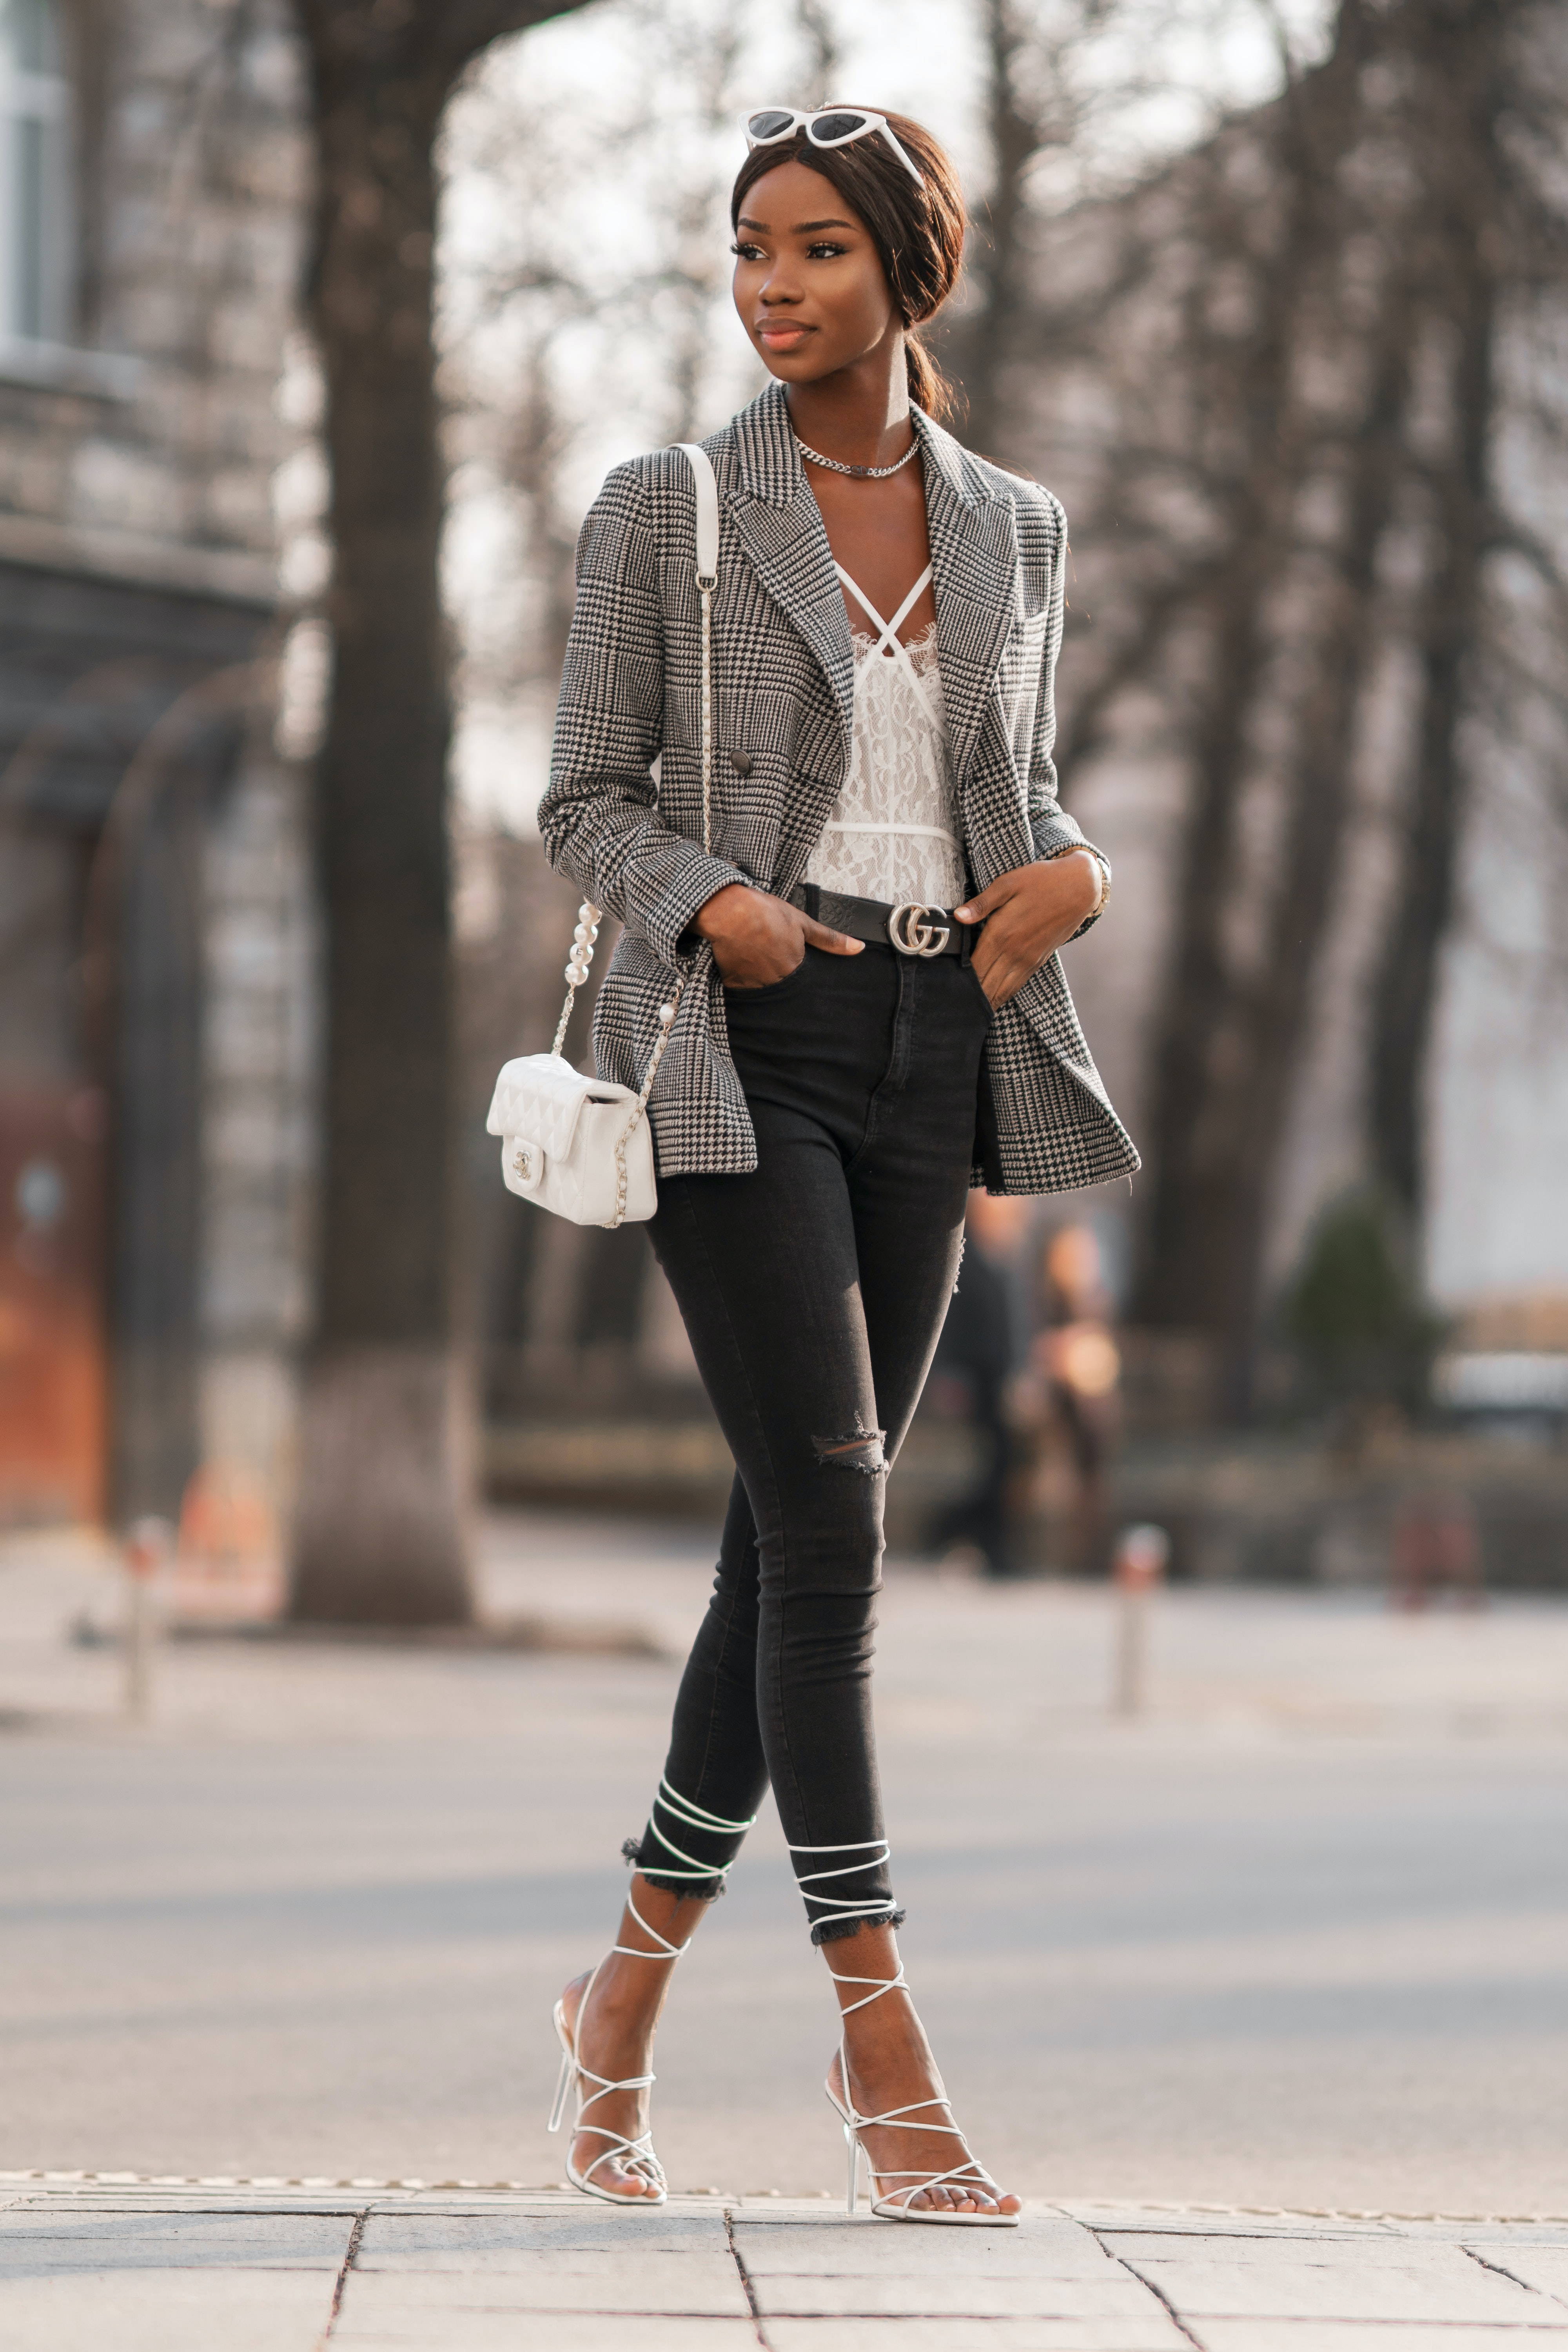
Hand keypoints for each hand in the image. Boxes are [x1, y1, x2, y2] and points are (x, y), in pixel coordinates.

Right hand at [695, 882, 863, 987]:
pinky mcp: (733, 983)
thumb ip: (830, 939)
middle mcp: (777, 980)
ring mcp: (754, 984)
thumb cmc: (765, 913)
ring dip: (756, 969)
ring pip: (759, 982)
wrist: (729, 911)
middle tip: (761, 945)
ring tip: (749, 948)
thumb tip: (859, 948)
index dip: (787, 957)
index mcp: (795, 967)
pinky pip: (739, 982)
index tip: (778, 946)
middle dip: (772, 965)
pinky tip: (737, 954)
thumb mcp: (802, 922)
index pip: (796, 972)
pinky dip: (738, 971)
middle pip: (778, 978)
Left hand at [956, 854, 1100, 1006]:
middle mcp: (1013, 952)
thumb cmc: (1040, 880)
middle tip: (953, 1009)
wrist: (1079, 887)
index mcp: (1000, 934)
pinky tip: (994, 1002)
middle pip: (986, 985)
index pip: (974, 969)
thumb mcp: (1007, 883)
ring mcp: (1027, 959)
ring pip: (1002, 990)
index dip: (960, 984)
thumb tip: (958, 917)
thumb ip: (981, 904)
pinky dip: (1003, 996)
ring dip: (987, 1002)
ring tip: (970, 1014)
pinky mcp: (1038, 961)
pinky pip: (1016, 985)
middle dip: (970, 999)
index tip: (946, 992)